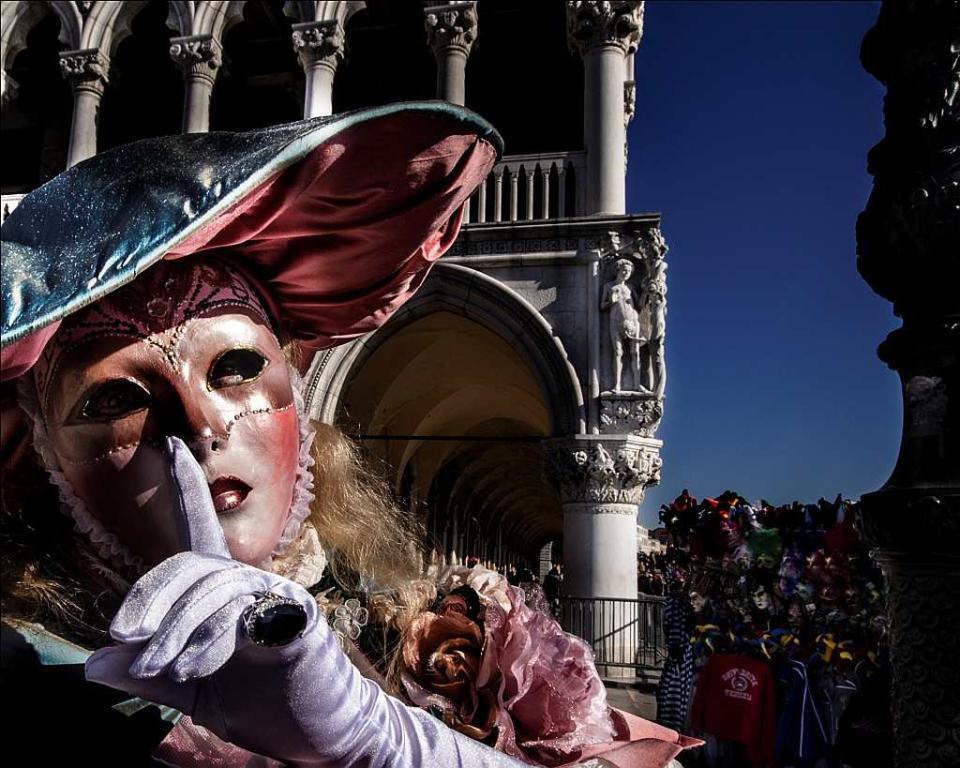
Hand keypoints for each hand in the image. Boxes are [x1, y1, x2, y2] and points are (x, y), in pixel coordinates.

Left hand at [87, 437, 524, 766]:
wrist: (320, 737)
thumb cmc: (263, 704)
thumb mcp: (193, 690)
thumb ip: (150, 674)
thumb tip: (95, 663)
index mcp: (225, 595)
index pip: (201, 533)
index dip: (187, 489)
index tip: (171, 444)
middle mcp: (252, 586)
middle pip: (194, 563)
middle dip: (153, 598)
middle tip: (129, 643)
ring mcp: (278, 600)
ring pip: (217, 587)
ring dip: (179, 629)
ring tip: (164, 669)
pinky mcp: (299, 623)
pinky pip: (253, 613)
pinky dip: (220, 636)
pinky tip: (213, 660)